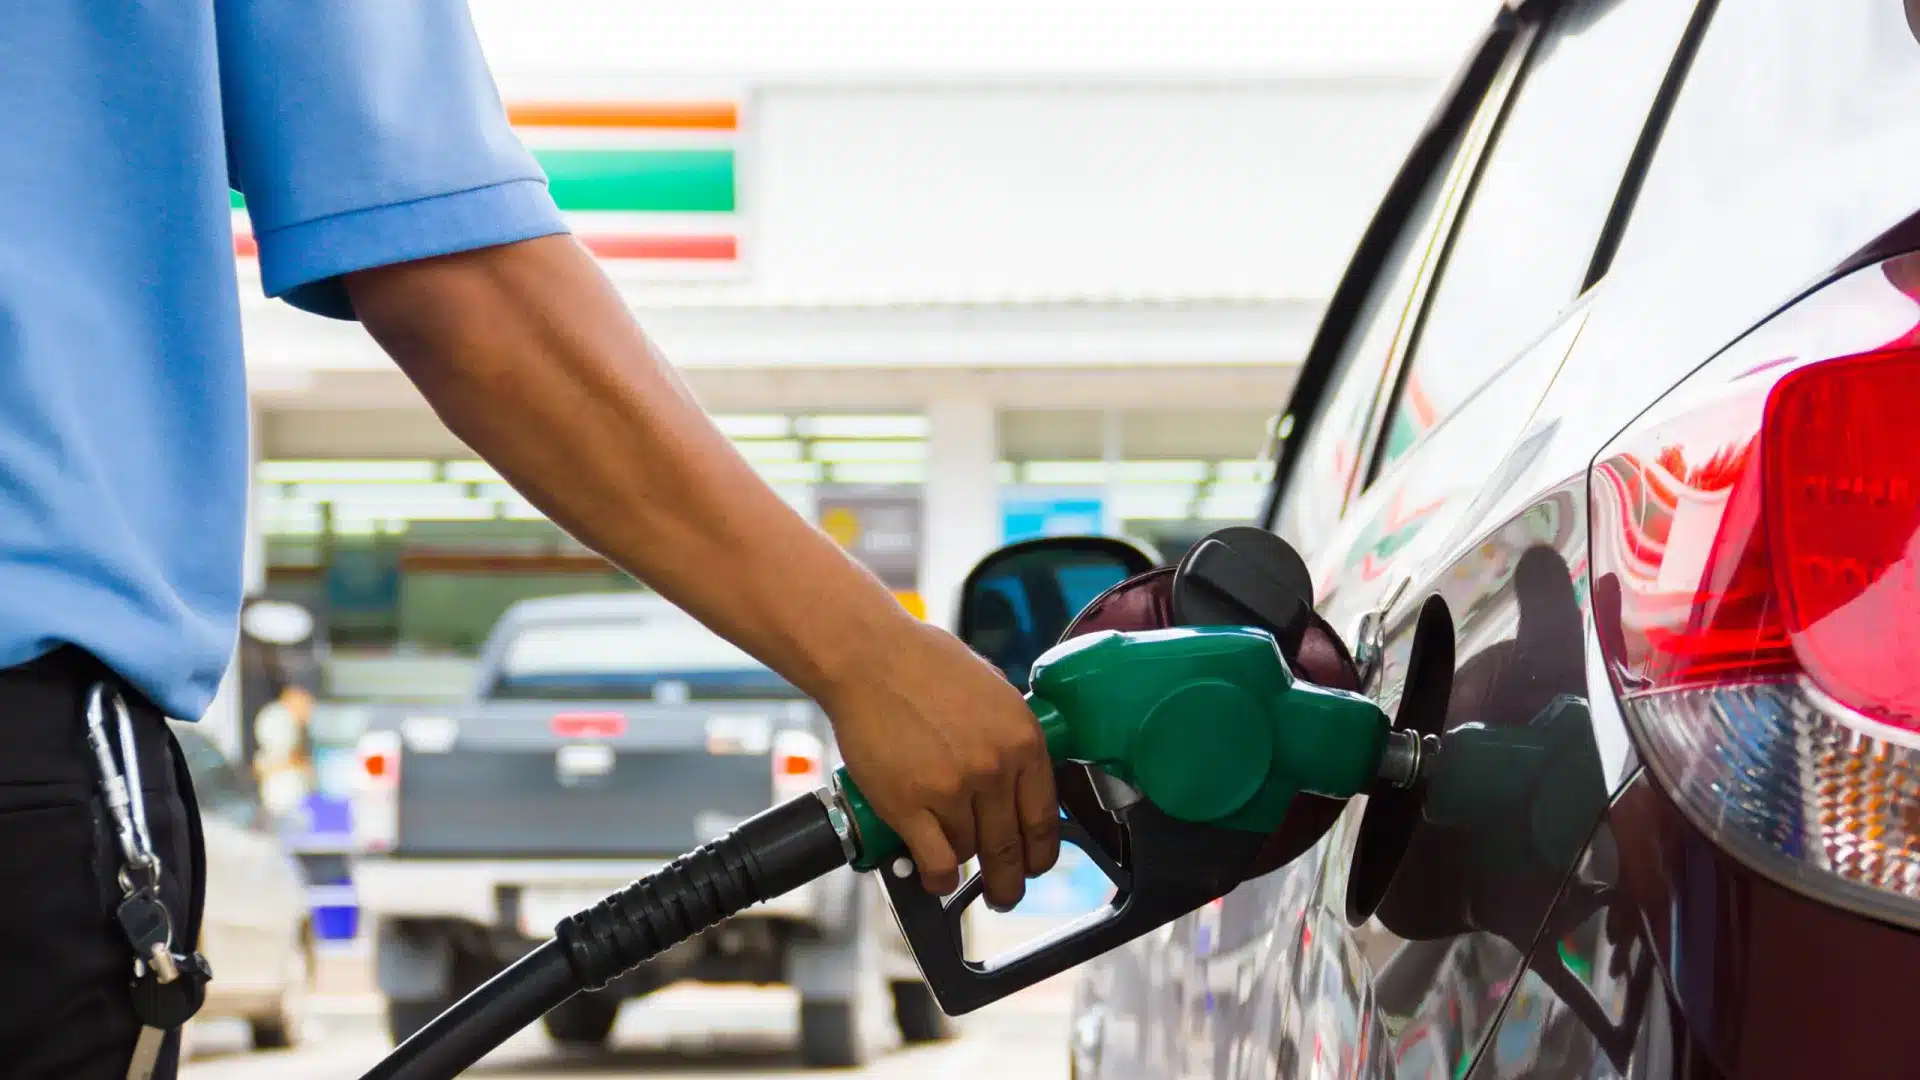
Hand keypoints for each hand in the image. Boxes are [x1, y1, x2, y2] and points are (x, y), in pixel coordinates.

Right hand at [826, 620, 1059, 908]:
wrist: (869, 657)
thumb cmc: (924, 664)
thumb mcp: (993, 693)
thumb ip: (1009, 738)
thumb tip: (1017, 780)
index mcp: (1022, 739)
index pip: (1043, 817)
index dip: (1040, 852)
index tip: (1034, 864)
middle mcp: (994, 768)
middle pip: (1010, 846)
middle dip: (1009, 881)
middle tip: (1005, 894)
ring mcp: (952, 789)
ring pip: (969, 851)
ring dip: (960, 859)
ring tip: (947, 855)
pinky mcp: (909, 805)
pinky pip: (936, 861)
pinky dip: (937, 878)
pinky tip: (935, 878)